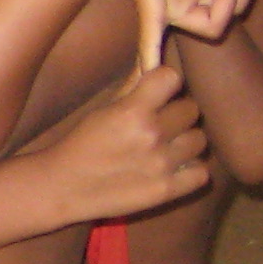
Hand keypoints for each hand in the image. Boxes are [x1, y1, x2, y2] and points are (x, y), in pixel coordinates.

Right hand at [45, 59, 210, 221]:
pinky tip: (173, 169)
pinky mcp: (166, 190)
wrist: (61, 188)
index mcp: (131, 111)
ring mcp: (161, 164)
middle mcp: (150, 135)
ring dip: (185, 142)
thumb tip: (159, 72)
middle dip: (177, 114)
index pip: (172, 78)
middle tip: (162, 123)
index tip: (158, 91)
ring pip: (199, 140)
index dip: (166, 83)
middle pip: (191, 109)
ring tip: (167, 148)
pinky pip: (201, 172)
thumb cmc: (79, 146)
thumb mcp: (101, 111)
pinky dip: (190, 170)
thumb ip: (132, 93)